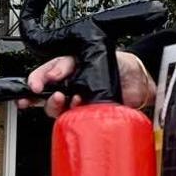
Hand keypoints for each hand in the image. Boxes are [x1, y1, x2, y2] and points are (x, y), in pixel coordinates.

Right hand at [21, 50, 157, 119]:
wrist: (141, 82)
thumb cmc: (121, 65)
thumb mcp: (95, 54)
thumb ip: (73, 61)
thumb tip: (57, 72)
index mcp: (69, 69)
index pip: (46, 73)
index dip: (37, 78)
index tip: (35, 83)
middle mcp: (70, 87)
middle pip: (44, 94)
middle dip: (34, 95)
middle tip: (37, 92)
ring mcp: (78, 103)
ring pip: (55, 109)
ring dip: (53, 105)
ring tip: (61, 98)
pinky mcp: (88, 116)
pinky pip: (74, 120)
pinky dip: (72, 116)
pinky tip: (78, 107)